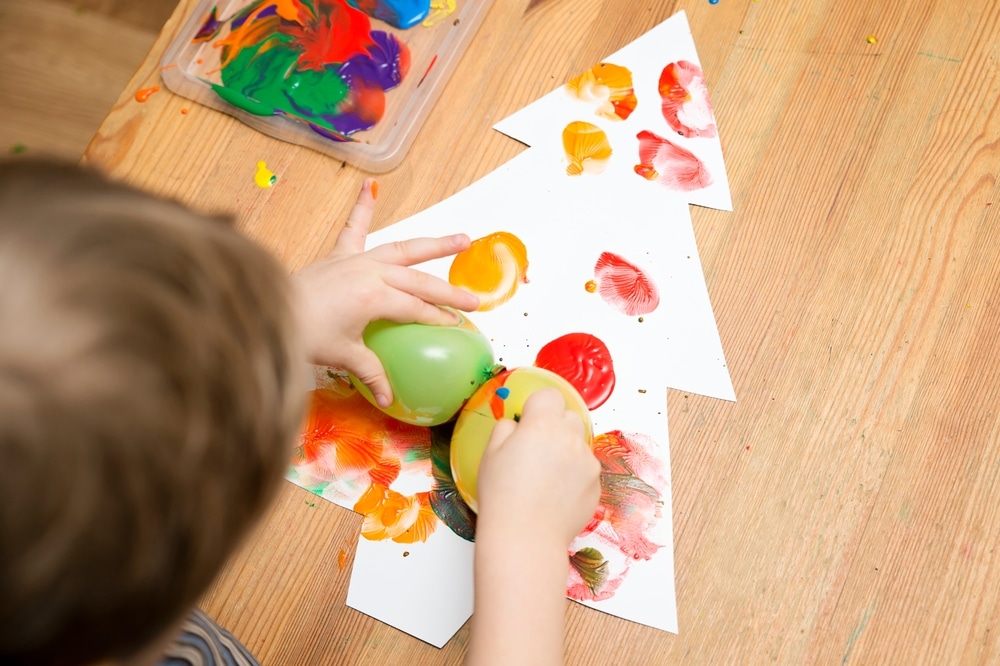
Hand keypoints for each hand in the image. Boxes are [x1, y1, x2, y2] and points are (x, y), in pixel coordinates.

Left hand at [290, 179, 478, 405]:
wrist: (267, 312)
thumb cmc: (304, 335)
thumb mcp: (343, 356)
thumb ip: (371, 373)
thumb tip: (389, 400)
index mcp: (374, 297)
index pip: (417, 308)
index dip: (439, 318)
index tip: (458, 325)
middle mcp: (370, 272)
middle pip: (419, 280)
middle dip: (449, 291)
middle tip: (475, 299)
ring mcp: (356, 260)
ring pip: (403, 249)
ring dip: (434, 245)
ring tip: (463, 239)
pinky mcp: (339, 255)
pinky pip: (354, 228)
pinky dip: (362, 207)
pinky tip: (370, 185)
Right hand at [475, 388, 600, 547]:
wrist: (525, 537)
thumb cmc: (502, 495)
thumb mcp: (490, 454)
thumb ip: (506, 429)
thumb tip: (517, 425)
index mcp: (543, 425)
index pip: (550, 396)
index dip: (538, 407)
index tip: (528, 422)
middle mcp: (570, 438)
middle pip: (569, 417)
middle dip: (555, 427)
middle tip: (536, 450)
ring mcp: (587, 462)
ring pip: (579, 444)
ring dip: (566, 452)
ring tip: (545, 478)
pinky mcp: (596, 485)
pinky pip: (586, 469)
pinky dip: (575, 476)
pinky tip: (556, 494)